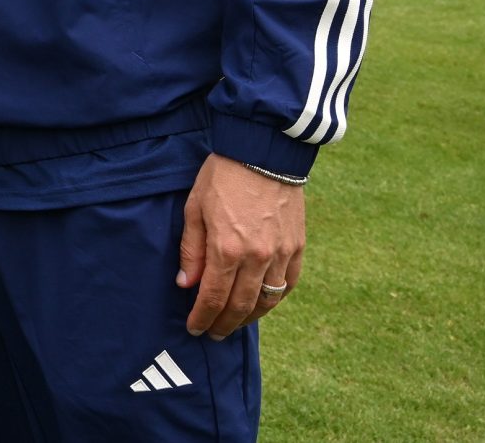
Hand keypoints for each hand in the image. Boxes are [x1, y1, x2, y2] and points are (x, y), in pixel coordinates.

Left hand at [176, 154, 304, 338]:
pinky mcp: (297, 248)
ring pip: (267, 301)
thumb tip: (186, 284)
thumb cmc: (221, 177)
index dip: (202, 318)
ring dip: (249, 318)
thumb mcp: (194, 209)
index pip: (213, 298)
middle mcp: (257, 258)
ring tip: (234, 323)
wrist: (263, 152)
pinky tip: (262, 303)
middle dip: (224, 324)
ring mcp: (281, 255)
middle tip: (213, 333)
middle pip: (241, 306)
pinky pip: (288, 285)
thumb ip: (191, 250)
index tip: (195, 328)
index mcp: (227, 249)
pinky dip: (275, 299)